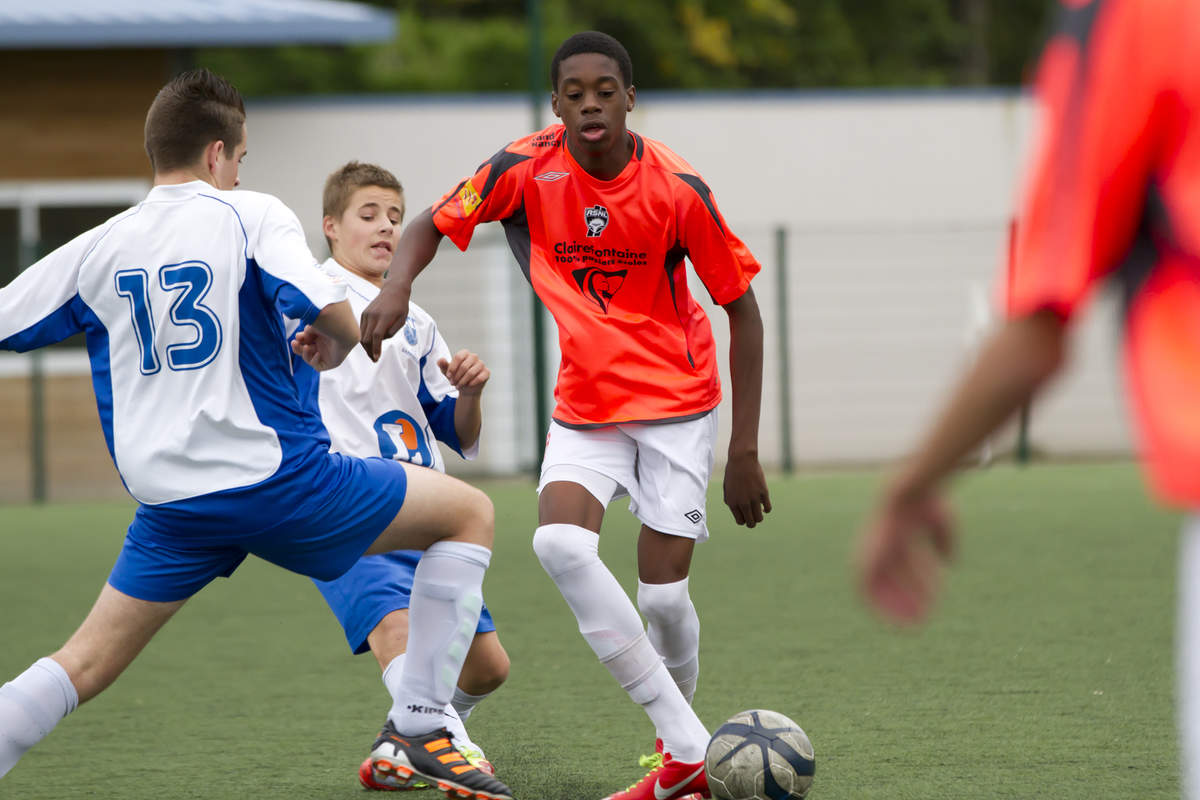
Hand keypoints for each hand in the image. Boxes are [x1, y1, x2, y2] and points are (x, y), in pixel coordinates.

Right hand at [291, 325, 350, 370]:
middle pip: (306, 351)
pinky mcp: (332, 362)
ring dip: (305, 354)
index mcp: (320, 336)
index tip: (297, 337)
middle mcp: (323, 345)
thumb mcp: (313, 327)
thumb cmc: (330, 326)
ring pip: (309, 359)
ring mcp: (327, 354)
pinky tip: (318, 353)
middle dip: (298, 348)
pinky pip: (318, 366)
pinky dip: (314, 361)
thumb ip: (305, 333)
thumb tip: (298, 338)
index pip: (305, 342)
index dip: (299, 340)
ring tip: (306, 347)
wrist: (344, 331)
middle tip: (294, 343)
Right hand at [359, 281, 410, 361]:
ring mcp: (367, 314)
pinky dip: (364, 337)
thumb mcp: (402, 320)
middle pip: (366, 338)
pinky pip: (361, 329)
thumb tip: (381, 340)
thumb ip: (392, 331)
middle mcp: (373, 315)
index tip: (376, 358)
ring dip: (366, 345)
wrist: (393, 290)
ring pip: (361, 335)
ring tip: (372, 353)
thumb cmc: (400, 306)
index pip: (377, 336)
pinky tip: (370, 342)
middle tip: (374, 359)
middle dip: (369, 350)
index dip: (376, 348)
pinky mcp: (364, 313)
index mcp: (384, 317)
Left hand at [438, 349, 489, 395]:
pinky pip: (479, 378)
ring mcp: (481, 364)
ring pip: (471, 373)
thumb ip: (443, 365)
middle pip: (464, 366)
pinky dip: (472, 383)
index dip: (452, 368)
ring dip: (463, 381)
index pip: (458, 357)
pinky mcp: (486, 372)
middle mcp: (474, 357)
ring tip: (458, 386)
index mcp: (464, 353)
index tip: (448, 376)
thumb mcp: (448, 372)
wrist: (467, 388)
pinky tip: (468, 385)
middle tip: (452, 383)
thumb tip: (440, 360)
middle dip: (457, 376)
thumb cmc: (457, 377)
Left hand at [723, 452, 771, 527]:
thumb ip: (731, 501)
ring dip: (759, 517)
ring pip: (759, 519)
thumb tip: (739, 512)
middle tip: (753, 516)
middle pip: (750, 523)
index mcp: (732, 503)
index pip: (740, 521)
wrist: (741, 460)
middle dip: (752, 522)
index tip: (745, 515)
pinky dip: (766, 509)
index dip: (744, 520)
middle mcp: (743, 503)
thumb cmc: (733, 473)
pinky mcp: (764, 493)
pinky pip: (768, 508)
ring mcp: (754, 499)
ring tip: (758, 511)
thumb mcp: (727, 488)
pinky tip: (764, 505)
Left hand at [857, 482, 955, 624]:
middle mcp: (882, 547)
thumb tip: (950, 563)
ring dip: (896, 609)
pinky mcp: (863, 562)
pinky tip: (894, 622)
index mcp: (898, 537)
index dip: (919, 587)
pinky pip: (867, 592)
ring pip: (882, 589)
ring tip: (914, 628)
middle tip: (922, 622)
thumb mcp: (941, 523)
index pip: (906, 568)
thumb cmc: (926, 504)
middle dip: (908, 601)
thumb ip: (945, 541)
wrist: (904, 496)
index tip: (933, 605)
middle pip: (893, 581)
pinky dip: (879, 607)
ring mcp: (870, 554)